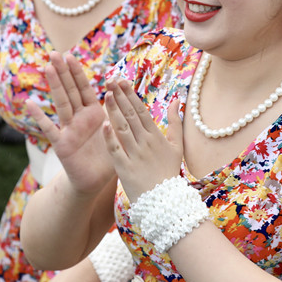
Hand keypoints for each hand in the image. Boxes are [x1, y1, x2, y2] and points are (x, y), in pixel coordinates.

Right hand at [24, 52, 113, 194]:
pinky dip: (40, 117)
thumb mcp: (117, 133)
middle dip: (63, 72)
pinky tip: (30, 103)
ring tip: (47, 67)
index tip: (70, 55)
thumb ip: (116, 114)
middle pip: (70, 91)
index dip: (77, 72)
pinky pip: (50, 129)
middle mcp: (79, 118)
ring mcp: (69, 130)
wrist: (96, 182)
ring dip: (55, 86)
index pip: (84, 88)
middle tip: (53, 53)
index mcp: (93, 113)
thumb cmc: (108, 156)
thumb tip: (117, 92)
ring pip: (62, 104)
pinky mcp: (62, 145)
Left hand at [103, 79, 182, 202]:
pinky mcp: (124, 168)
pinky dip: (110, 137)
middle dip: (121, 97)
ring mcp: (135, 155)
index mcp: (156, 136)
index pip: (141, 111)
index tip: (122, 81)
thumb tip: (178, 100)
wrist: (164, 201)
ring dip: (114, 111)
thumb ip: (176, 122)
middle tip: (110, 80)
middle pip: (131, 115)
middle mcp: (145, 143)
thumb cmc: (169, 172)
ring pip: (122, 129)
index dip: (131, 95)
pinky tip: (103, 124)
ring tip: (106, 95)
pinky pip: (116, 150)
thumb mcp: (177, 146)